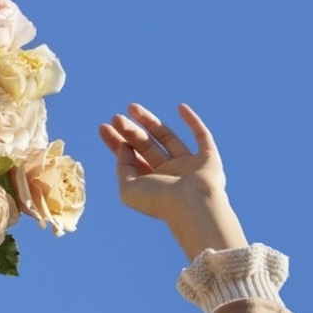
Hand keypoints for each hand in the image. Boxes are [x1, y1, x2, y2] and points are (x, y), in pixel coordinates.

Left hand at [98, 102, 247, 261]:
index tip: (103, 127)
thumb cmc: (160, 201)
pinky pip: (203, 138)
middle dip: (130, 130)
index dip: (116, 143)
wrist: (192, 206)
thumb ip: (123, 167)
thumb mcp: (129, 188)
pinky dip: (194, 122)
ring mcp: (190, 167)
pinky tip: (180, 107)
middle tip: (116, 117)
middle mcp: (170, 175)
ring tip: (131, 107)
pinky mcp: (209, 161)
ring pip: (168, 138)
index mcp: (151, 184)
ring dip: (150, 121)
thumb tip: (124, 146)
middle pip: (146, 146)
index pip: (131, 159)